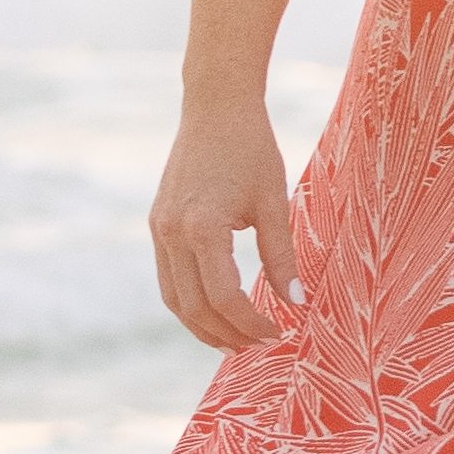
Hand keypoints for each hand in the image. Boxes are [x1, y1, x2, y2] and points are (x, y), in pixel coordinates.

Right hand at [149, 95, 300, 350]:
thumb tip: (296, 302)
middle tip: (258, 347)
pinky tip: (215, 310)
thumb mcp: (274, 202)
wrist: (215, 107)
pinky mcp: (157, 223)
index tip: (278, 332)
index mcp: (202, 227)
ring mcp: (158, 229)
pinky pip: (168, 277)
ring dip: (202, 325)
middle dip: (226, 334)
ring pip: (173, 298)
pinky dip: (189, 301)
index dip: (251, 323)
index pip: (223, 297)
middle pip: (193, 307)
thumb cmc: (252, 149)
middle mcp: (171, 232)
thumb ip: (281, 255)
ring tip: (235, 341)